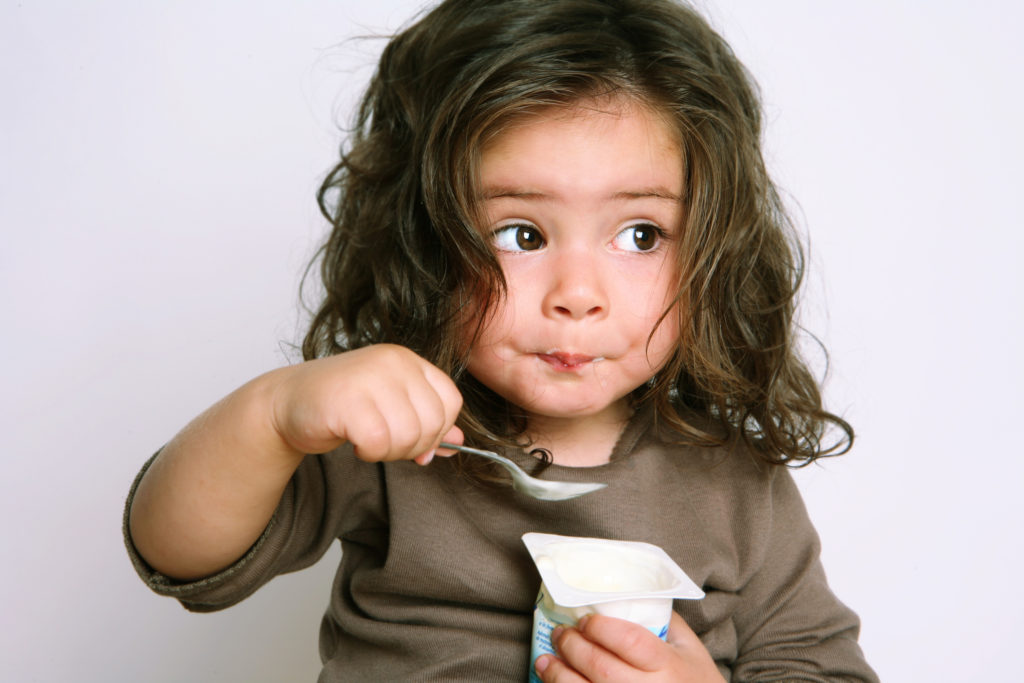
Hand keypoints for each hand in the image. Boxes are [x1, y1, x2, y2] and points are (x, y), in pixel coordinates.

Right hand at [269, 344, 462, 462]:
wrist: (287, 401)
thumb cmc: (341, 404)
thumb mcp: (390, 406)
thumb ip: (425, 421)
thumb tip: (458, 441)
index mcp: (408, 360)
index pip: (451, 401)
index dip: (438, 431)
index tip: (415, 442)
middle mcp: (393, 362)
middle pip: (433, 422)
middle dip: (412, 446)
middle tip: (384, 443)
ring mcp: (370, 378)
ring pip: (409, 436)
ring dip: (388, 451)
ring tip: (368, 440)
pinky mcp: (348, 400)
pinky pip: (379, 442)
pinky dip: (369, 453)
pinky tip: (354, 442)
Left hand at [535, 612, 724, 682]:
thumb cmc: (698, 680)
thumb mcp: (690, 648)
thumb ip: (664, 620)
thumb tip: (627, 593)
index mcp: (669, 666)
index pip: (630, 641)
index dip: (601, 628)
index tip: (585, 620)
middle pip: (602, 668)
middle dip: (574, 647)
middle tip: (562, 634)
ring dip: (559, 676)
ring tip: (546, 660)